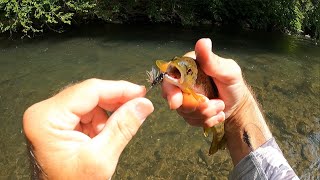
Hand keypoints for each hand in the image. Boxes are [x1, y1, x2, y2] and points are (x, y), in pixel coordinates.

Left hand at [23, 79, 153, 178]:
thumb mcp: (101, 158)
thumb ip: (123, 127)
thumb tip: (143, 104)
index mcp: (47, 118)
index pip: (90, 90)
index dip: (119, 89)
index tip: (141, 93)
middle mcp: (44, 112)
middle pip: (89, 94)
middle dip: (114, 103)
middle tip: (137, 107)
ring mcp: (49, 117)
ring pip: (89, 103)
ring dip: (105, 117)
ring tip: (108, 138)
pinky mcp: (56, 123)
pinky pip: (84, 113)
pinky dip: (98, 123)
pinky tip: (100, 138)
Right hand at [162, 38, 247, 126]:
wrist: (238, 102)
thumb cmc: (233, 83)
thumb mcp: (227, 70)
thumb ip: (212, 60)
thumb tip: (203, 41)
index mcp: (187, 68)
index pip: (169, 77)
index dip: (170, 91)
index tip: (177, 102)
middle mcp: (181, 82)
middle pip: (175, 99)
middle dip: (196, 106)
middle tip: (214, 104)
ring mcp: (184, 98)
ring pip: (184, 112)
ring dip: (205, 113)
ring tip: (220, 105)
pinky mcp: (188, 112)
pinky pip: (191, 121)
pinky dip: (207, 120)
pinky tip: (217, 113)